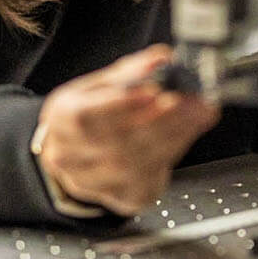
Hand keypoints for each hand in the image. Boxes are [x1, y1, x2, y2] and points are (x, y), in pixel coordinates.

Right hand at [33, 44, 219, 216]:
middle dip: (160, 118)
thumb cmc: (93, 114)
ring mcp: (92, 182)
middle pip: (117, 141)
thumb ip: (132, 71)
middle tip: (190, 99)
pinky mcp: (121, 197)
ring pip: (136, 161)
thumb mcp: (102, 85)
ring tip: (198, 111)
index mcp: (59, 119)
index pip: (84, 115)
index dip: (120, 104)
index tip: (154, 90)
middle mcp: (69, 155)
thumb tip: (160, 60)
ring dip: (174, 133)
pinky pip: (151, 175)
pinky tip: (190, 130)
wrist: (83, 154)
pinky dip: (176, 149)